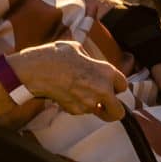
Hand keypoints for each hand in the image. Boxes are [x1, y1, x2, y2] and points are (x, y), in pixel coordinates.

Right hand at [11, 43, 129, 120]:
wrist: (36, 70)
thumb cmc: (56, 55)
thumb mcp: (78, 49)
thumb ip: (91, 61)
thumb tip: (92, 66)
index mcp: (106, 72)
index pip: (123, 86)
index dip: (116, 86)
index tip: (110, 86)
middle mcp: (102, 90)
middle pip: (118, 112)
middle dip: (113, 110)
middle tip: (105, 105)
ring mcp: (89, 103)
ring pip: (96, 111)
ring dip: (90, 104)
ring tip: (76, 91)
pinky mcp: (75, 111)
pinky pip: (81, 110)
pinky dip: (76, 105)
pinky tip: (66, 93)